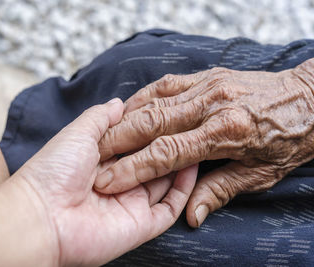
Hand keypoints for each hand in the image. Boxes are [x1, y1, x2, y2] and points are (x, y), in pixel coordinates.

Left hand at [11, 98, 197, 265]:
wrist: (42, 217)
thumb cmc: (53, 171)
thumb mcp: (78, 132)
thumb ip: (100, 117)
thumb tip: (119, 102)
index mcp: (102, 162)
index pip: (135, 143)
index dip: (151, 128)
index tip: (169, 111)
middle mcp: (119, 182)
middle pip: (152, 162)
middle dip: (169, 144)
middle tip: (189, 124)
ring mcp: (130, 204)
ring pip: (165, 183)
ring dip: (180, 162)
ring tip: (196, 139)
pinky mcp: (141, 225)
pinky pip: (169, 208)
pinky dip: (184, 190)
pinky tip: (192, 166)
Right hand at [95, 58, 313, 227]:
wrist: (311, 99)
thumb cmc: (287, 140)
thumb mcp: (260, 175)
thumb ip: (221, 191)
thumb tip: (191, 217)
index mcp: (225, 132)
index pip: (167, 152)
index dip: (134, 168)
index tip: (109, 180)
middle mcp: (212, 105)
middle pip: (152, 122)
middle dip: (118, 140)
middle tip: (94, 156)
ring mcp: (209, 85)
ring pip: (155, 100)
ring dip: (126, 118)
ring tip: (105, 135)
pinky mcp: (208, 75)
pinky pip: (166, 84)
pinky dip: (144, 97)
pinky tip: (130, 109)